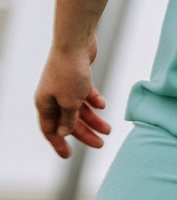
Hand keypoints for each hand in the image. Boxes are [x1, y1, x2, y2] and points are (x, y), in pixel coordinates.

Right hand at [36, 40, 111, 158]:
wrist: (75, 44)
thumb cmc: (69, 73)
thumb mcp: (70, 103)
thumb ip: (68, 120)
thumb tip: (64, 132)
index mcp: (44, 103)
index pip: (49, 129)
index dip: (58, 143)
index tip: (67, 156)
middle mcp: (52, 95)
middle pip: (67, 121)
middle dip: (84, 134)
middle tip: (101, 145)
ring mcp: (64, 86)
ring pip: (79, 109)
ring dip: (93, 120)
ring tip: (109, 130)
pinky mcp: (77, 78)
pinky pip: (85, 95)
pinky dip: (94, 101)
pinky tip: (103, 105)